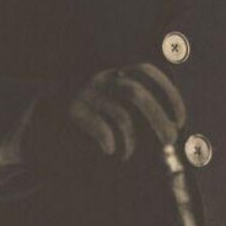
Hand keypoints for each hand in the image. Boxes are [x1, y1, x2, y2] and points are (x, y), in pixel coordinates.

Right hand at [68, 62, 185, 159]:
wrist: (45, 117)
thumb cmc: (91, 116)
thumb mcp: (115, 104)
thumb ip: (139, 109)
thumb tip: (170, 127)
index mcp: (116, 73)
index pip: (147, 71)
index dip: (168, 93)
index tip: (180, 119)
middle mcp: (102, 78)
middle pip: (137, 94)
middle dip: (159, 119)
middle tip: (169, 140)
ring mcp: (86, 93)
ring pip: (122, 115)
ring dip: (132, 140)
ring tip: (129, 153)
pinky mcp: (72, 110)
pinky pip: (101, 129)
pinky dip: (111, 143)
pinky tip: (110, 151)